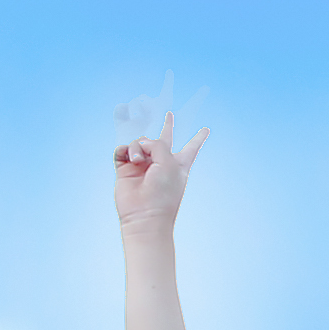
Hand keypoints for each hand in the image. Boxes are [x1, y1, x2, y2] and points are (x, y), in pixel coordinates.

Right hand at [115, 115, 206, 233]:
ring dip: (138, 147)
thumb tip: (139, 144)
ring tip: (138, 161)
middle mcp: (161, 163)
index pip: (191, 148)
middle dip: (168, 127)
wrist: (144, 215)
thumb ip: (157, 144)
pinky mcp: (124, 169)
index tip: (206, 129)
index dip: (198, 138)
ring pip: (139, 142)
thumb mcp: (168, 163)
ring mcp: (142, 166)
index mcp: (178, 164)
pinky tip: (129, 158)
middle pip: (164, 140)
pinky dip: (124, 150)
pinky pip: (122, 150)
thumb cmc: (162, 192)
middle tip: (169, 114)